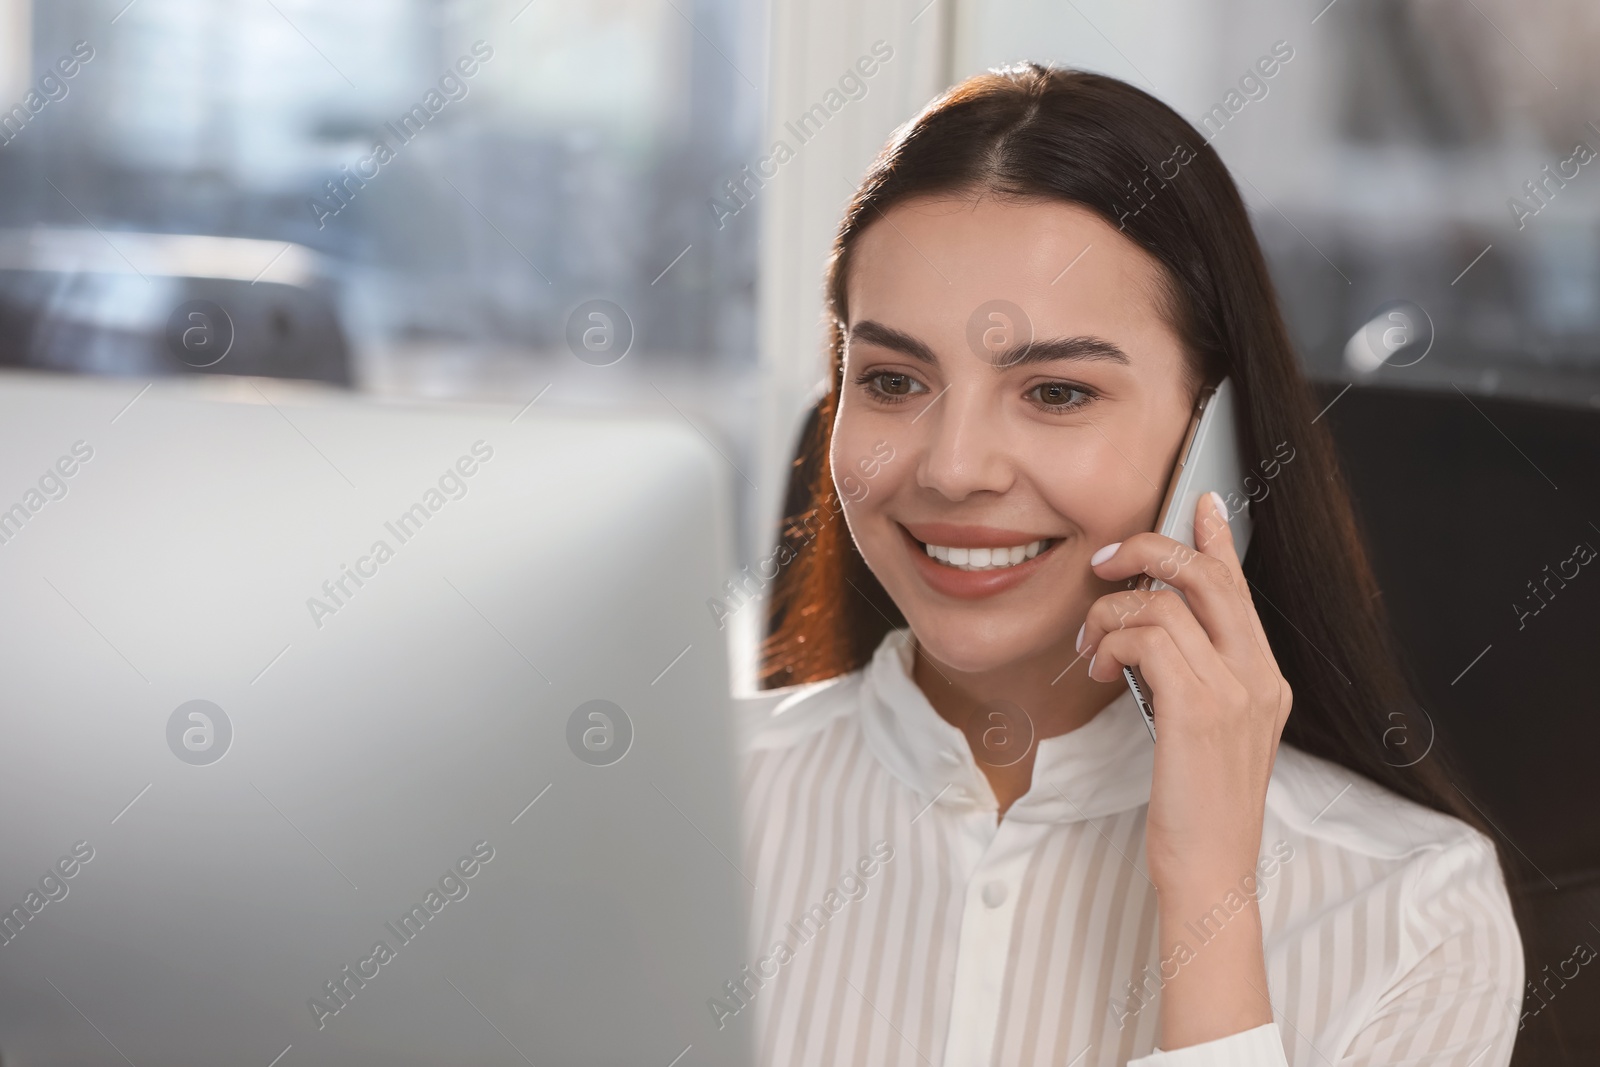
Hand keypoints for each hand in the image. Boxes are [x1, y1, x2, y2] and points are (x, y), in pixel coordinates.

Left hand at [1077, 491, 1291, 1046]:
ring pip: (1164, 604)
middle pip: (1207, 576)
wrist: (1210, 871)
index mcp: (1264, 679)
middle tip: (1105, 562)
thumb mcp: (1204, 735)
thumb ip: (1193, 680)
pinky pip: (1148, 638)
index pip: (1241, 589)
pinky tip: (1100, 669)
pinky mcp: (1200, 708)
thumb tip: (1150, 635)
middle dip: (1149, 552)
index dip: (1218, 539)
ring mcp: (1236, 691)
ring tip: (1091, 649)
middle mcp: (1259, 676)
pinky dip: (1112, 642)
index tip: (1201, 503)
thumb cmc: (1196, 810)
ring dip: (1109, 614)